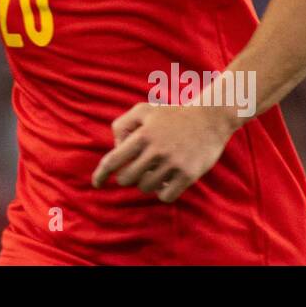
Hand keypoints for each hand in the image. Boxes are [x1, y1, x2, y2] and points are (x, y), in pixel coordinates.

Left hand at [90, 102, 238, 202]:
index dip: (101, 174)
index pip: (113, 160)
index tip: (96, 184)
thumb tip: (116, 149)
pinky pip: (166, 196)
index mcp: (142, 135)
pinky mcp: (189, 174)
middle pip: (128, 178)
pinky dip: (162, 192)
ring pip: (146, 187)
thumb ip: (122, 125)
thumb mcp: (143, 110)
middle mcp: (156, 150)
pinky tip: (166, 181)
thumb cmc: (171, 114)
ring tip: (155, 169)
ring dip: (146, 182)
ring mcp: (173, 163)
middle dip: (128, 176)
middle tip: (138, 168)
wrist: (209, 117)